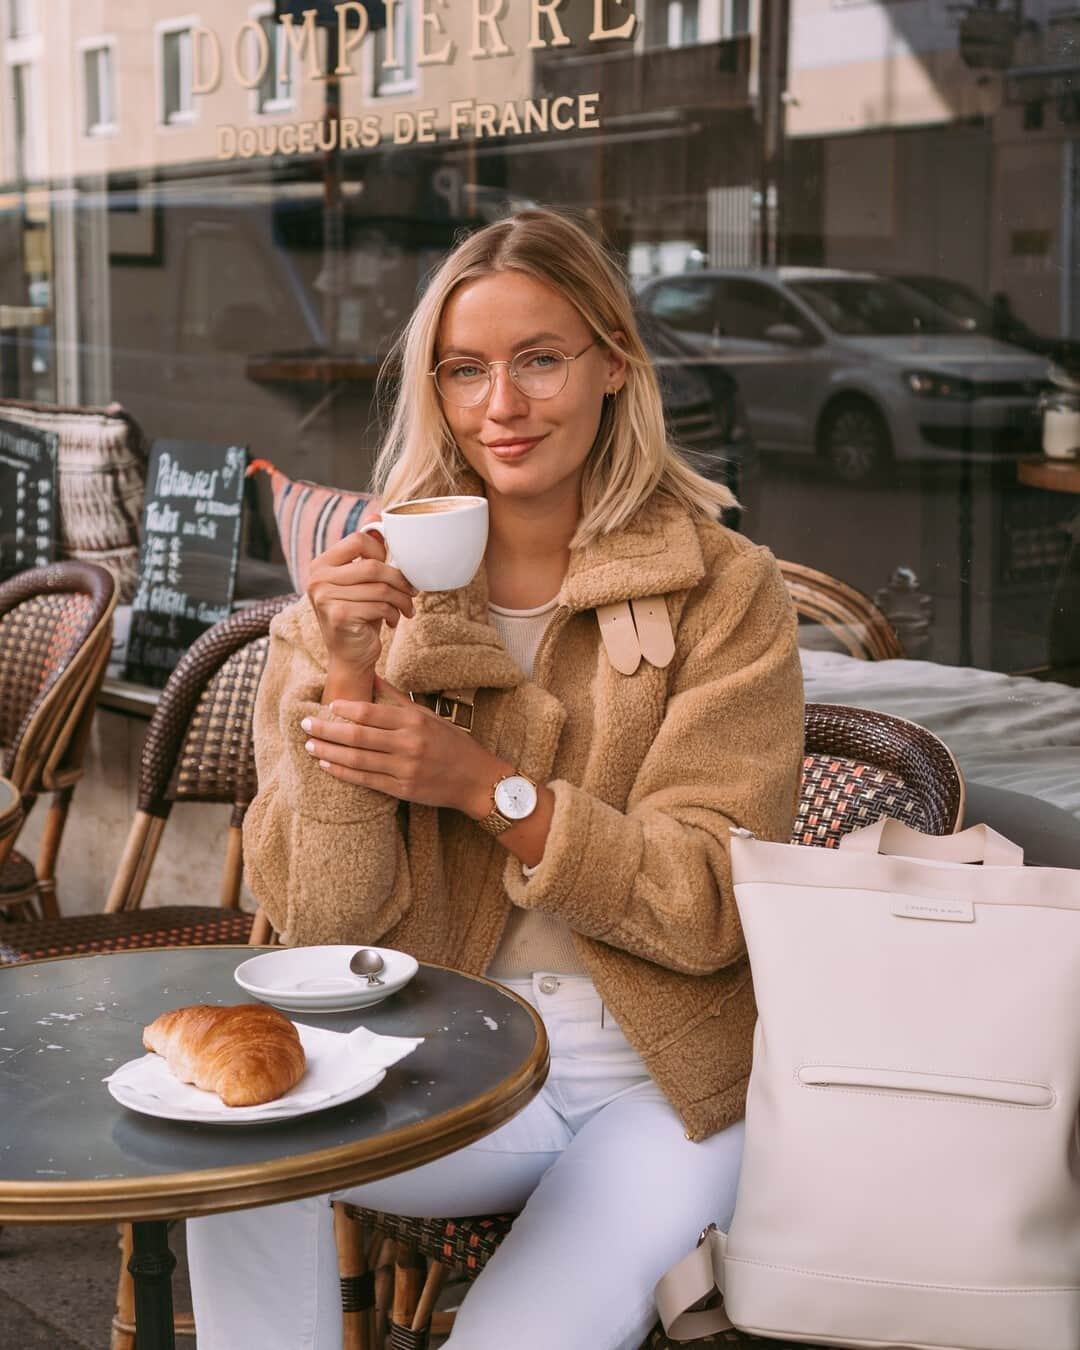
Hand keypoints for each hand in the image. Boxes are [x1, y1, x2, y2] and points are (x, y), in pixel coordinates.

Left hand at [300, 675, 508, 817]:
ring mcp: (405, 769)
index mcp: (414, 721)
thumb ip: (397, 698)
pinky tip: (327, 765)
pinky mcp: (402, 789)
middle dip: (327, 730)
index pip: (371, 712)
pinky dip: (343, 772)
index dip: (345, 709)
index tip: (326, 706)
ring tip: (310, 745)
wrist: (475, 779)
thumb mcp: (427, 715)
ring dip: (329, 752)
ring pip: (357, 760)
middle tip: (305, 724)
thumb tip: (372, 675)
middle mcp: (408, 744)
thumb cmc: (451, 743)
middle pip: (358, 736)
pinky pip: (366, 780)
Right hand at [306, 521, 416, 673]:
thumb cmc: (359, 615)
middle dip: (400, 580)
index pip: (359, 540)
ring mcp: (325, 597)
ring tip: (406, 608)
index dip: (383, 552)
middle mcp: (318, 578)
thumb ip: (365, 553)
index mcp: (322, 564)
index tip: (394, 569)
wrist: (350, 656)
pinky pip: (379, 605)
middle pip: (373, 565)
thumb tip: (376, 514)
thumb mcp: (362, 582)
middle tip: (412, 591)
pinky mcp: (339, 615)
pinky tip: (392, 620)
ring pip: (380, 588)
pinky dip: (394, 613)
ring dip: (401, 599)